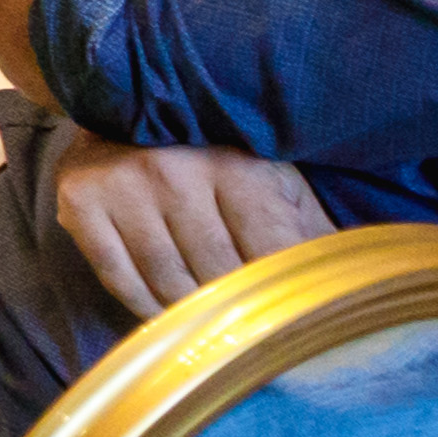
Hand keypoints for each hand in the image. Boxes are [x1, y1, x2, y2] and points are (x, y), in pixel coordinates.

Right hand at [44, 133, 332, 319]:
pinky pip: (119, 278)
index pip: (270, 249)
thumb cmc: (211, 152)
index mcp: (233, 162)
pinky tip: (164, 310)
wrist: (119, 107)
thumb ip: (307, 224)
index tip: (292, 317)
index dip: (284, 289)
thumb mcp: (271, 174)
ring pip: (167, 281)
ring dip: (190, 312)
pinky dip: (144, 306)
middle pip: (216, 272)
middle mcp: (173, 171)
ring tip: (208, 322)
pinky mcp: (82, 204)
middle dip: (237, 306)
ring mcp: (122, 187)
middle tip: (249, 329)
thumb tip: (355, 280)